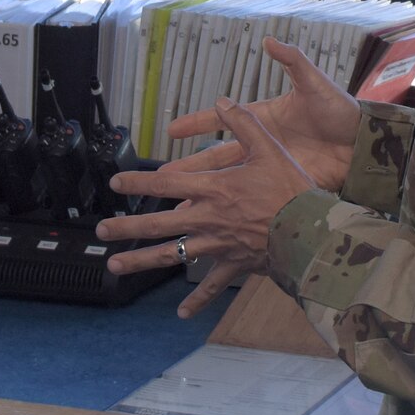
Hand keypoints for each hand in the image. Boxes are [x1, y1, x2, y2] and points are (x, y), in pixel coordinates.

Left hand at [99, 99, 317, 318]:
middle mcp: (208, 218)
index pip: (167, 182)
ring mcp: (217, 244)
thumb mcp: (270, 148)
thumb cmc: (292, 189)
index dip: (139, 180)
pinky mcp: (233, 264)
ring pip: (171, 255)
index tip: (115, 183)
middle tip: (101, 230)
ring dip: (141, 260)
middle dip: (127, 226)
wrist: (312, 231)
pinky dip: (197, 300)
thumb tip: (222, 100)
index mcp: (214, 189)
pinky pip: (211, 285)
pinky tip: (181, 314)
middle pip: (158, 222)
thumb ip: (244, 123)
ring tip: (114, 266)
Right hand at [159, 37, 358, 190]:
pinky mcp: (280, 184)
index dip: (197, 123)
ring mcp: (269, 166)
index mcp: (263, 117)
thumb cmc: (340, 111)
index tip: (172, 130)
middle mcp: (260, 143)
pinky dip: (232, 208)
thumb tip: (270, 40)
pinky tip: (214, 222)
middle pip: (216, 157)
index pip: (222, 119)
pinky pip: (249, 199)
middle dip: (189, 166)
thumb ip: (292, 61)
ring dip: (203, 193)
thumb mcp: (314, 83)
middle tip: (162, 177)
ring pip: (227, 182)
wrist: (364, 144)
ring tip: (178, 206)